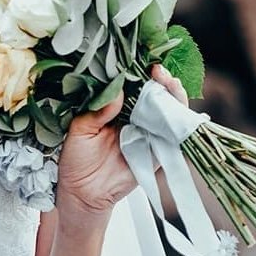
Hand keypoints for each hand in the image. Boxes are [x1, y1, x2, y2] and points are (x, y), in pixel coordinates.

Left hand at [55, 64, 188, 219]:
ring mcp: (148, 135)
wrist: (82, 194)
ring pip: (169, 109)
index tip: (141, 61)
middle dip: (161, 79)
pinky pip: (174, 134)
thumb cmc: (76, 161)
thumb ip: (98, 111)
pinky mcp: (157, 152)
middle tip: (157, 69)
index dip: (140, 72)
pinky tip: (175, 105)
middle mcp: (135, 119)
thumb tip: (117, 91)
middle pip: (156, 93)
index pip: (133, 86)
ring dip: (172, 93)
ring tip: (167, 81)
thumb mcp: (80, 130)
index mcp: (117, 111)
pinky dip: (178, 118)